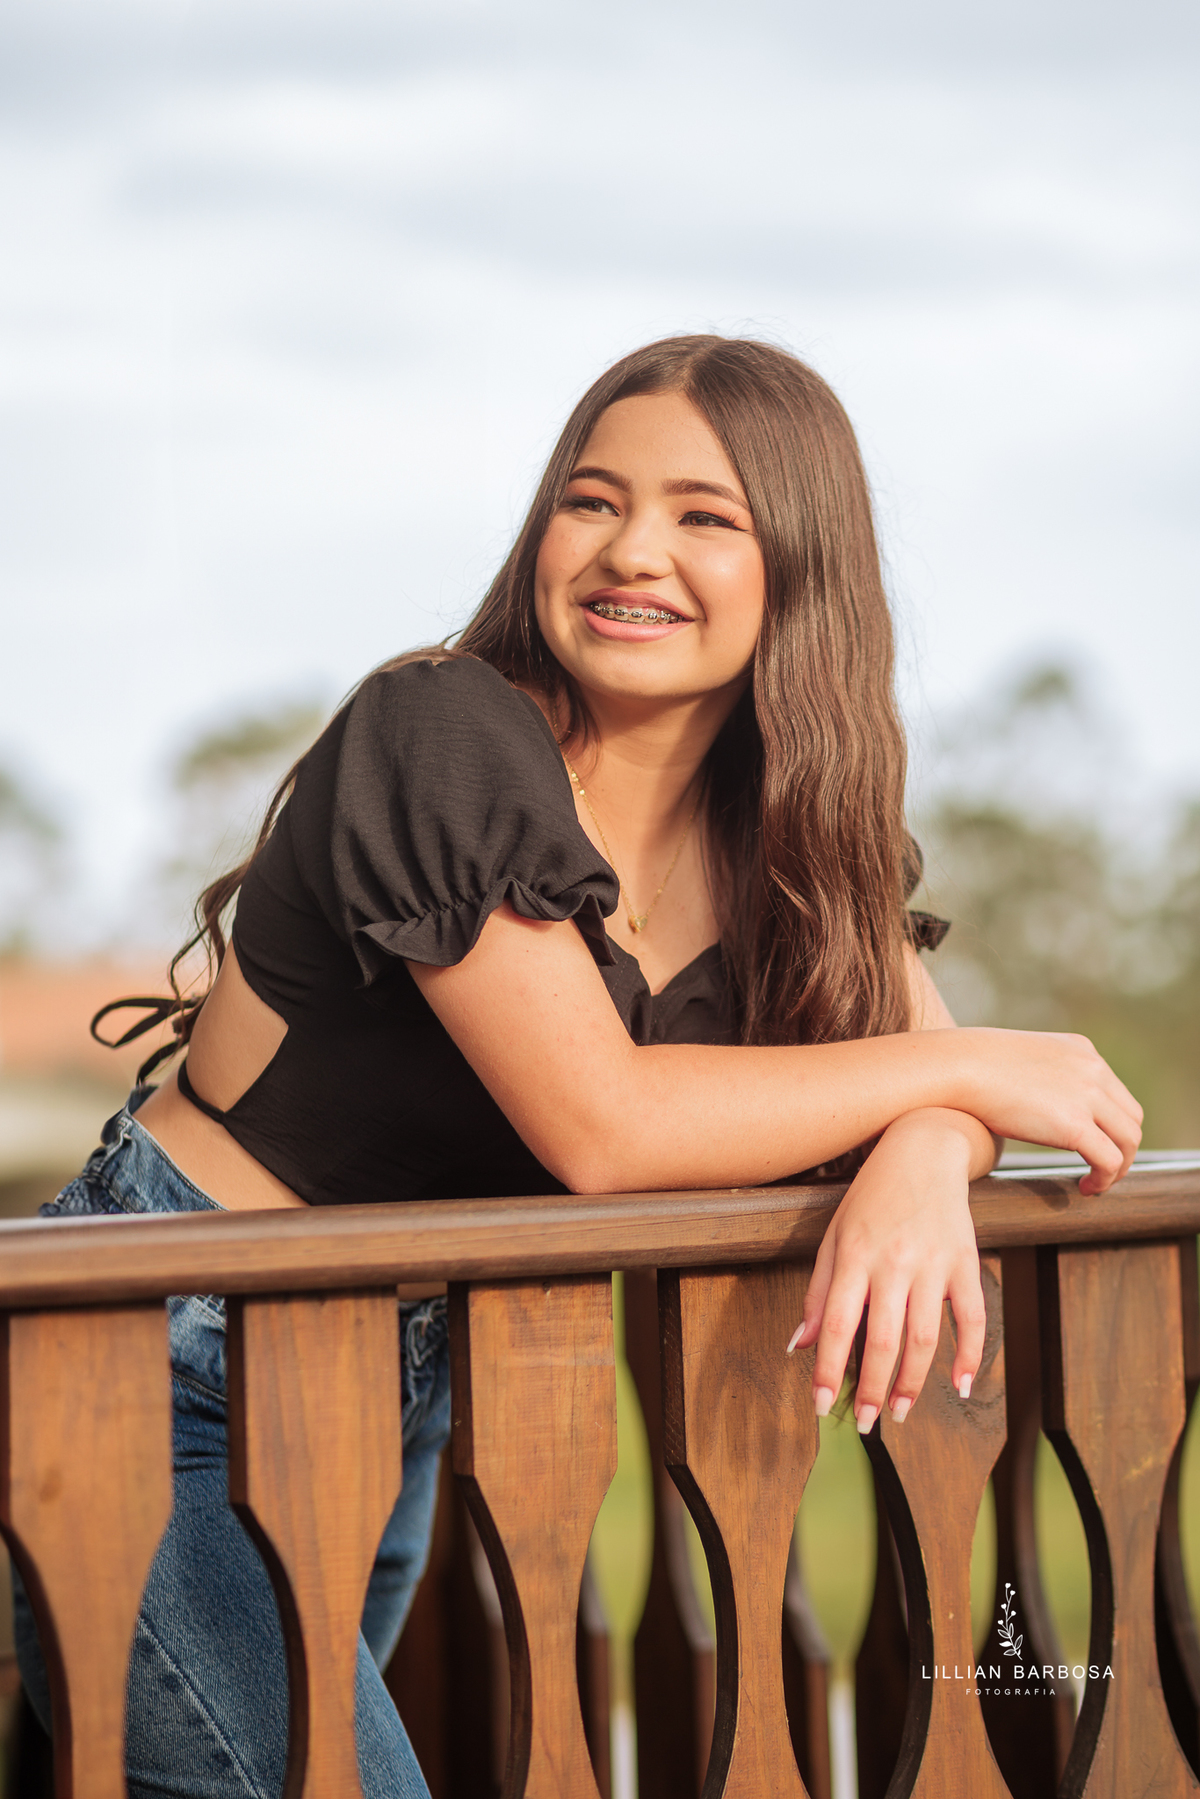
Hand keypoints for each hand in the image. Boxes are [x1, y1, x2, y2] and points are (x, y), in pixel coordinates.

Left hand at [787, 1109, 987, 1427]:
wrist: (923, 1150)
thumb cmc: (872, 1197)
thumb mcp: (835, 1236)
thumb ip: (819, 1292)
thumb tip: (800, 1345)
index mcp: (854, 1256)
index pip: (837, 1325)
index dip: (827, 1370)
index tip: (820, 1406)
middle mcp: (892, 1263)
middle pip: (881, 1340)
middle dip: (870, 1388)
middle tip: (865, 1423)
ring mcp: (932, 1264)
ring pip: (924, 1337)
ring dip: (911, 1382)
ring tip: (898, 1411)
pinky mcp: (965, 1262)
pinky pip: (973, 1317)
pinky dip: (969, 1355)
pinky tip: (959, 1385)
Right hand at [948, 1028, 1141, 1193]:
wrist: (956, 1067)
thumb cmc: (970, 1067)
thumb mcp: (1019, 1061)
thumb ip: (1040, 1077)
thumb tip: (1034, 1103)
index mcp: (1080, 1050)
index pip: (1116, 1093)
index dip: (1111, 1125)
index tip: (1094, 1145)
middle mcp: (1092, 1069)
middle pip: (1131, 1117)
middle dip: (1121, 1147)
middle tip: (1099, 1169)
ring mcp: (1087, 1095)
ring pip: (1128, 1141)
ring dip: (1119, 1167)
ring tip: (1096, 1183)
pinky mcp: (1075, 1124)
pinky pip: (1110, 1161)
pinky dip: (1105, 1180)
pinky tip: (1085, 1188)